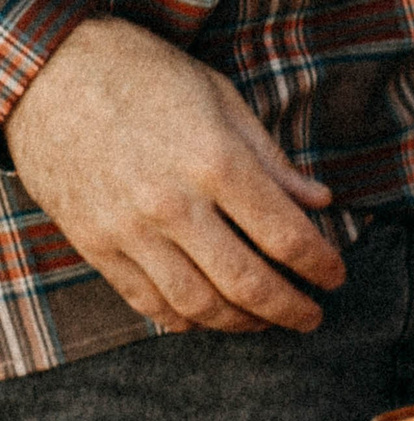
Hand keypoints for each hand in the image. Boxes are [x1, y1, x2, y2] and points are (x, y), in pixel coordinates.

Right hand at [4, 18, 345, 332]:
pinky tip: (209, 316)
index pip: (287, 238)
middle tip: (310, 316)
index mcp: (214, 163)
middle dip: (291, 310)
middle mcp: (173, 204)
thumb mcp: (219, 98)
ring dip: (243, 324)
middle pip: (249, 284)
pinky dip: (187, 320)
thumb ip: (272, 158)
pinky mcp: (95, 244)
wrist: (45, 71)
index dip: (321, 267)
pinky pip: (149, 303)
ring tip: (264, 320)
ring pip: (201, 305)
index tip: (335, 276)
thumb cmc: (140, 75)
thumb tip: (320, 202)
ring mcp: (129, 229)